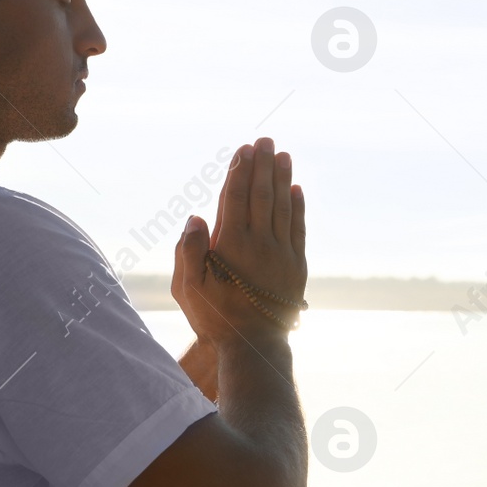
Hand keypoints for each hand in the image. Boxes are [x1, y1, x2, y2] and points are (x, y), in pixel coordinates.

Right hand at [173, 138, 307, 345]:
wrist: (255, 345)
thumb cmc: (215, 318)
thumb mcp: (188, 288)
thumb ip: (189, 251)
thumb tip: (196, 217)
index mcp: (231, 245)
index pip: (235, 198)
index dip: (239, 171)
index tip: (243, 150)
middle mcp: (259, 243)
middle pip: (261, 195)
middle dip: (262, 165)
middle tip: (266, 140)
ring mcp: (281, 253)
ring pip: (282, 207)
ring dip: (283, 179)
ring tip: (283, 155)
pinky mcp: (297, 266)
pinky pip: (298, 229)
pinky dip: (298, 207)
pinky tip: (297, 190)